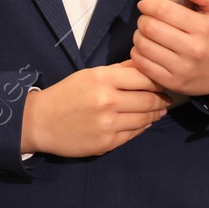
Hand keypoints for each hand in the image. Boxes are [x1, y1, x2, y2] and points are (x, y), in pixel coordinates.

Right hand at [20, 60, 169, 157]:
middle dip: (161, 99)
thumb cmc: (67, 94)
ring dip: (155, 114)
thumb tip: (146, 64)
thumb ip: (120, 70)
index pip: (144, 77)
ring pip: (144, 118)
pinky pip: (133, 134)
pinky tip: (145, 122)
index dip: (158, 80)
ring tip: (160, 110)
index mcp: (104, 79)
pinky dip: (142, 127)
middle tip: (168, 98)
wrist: (40, 122)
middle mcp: (107, 101)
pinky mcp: (106, 143)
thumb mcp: (91, 75)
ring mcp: (107, 124)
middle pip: (148, 99)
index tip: (164, 81)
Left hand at [131, 0, 208, 98]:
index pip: (164, 10)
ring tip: (145, 34)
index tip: (146, 4)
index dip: (149, 4)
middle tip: (146, 19)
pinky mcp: (172, 82)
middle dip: (142, 19)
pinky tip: (145, 49)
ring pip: (143, 46)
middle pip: (150, 28)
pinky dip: (138, 54)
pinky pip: (143, 64)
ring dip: (138, 36)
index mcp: (202, 28)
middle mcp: (192, 48)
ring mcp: (181, 67)